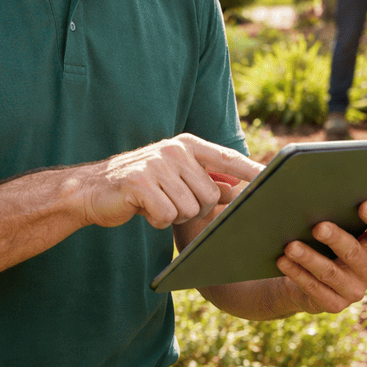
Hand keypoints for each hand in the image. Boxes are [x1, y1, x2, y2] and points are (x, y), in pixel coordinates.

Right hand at [83, 135, 263, 229]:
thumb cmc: (141, 186)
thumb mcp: (176, 178)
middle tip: (170, 201)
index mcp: (187, 145)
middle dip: (195, 208)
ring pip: (189, 209)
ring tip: (154, 202)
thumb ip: (206, 180)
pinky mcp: (139, 183)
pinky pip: (165, 216)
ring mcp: (156, 165)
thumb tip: (237, 190)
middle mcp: (175, 150)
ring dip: (173, 215)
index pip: (228, 158)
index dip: (251, 171)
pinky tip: (143, 210)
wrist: (91, 190)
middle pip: (210, 195)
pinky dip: (156, 220)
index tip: (274, 179)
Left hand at [275, 200, 366, 313]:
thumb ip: (324, 199)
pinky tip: (283, 261)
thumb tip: (289, 170)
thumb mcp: (329, 221)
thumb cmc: (321, 238)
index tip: (363, 204)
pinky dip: (297, 274)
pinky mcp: (335, 305)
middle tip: (318, 226)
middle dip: (336, 239)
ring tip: (290, 245)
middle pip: (354, 253)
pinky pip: (315, 290)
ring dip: (309, 258)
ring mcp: (355, 290)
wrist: (308, 277)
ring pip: (330, 272)